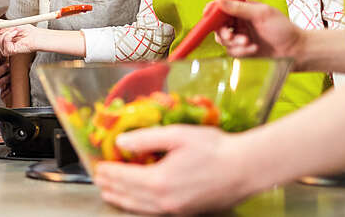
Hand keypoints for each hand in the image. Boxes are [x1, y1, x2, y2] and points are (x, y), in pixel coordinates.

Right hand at [0, 20, 41, 55]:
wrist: (35, 35)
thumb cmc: (25, 30)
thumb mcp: (8, 23)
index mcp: (0, 36)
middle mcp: (1, 43)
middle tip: (7, 26)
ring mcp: (4, 48)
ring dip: (7, 31)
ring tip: (15, 30)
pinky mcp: (9, 51)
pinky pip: (4, 41)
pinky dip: (10, 35)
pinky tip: (15, 34)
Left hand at [93, 125, 251, 213]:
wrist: (247, 168)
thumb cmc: (215, 149)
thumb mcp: (176, 135)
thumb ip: (145, 138)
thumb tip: (120, 142)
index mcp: (159, 181)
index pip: (124, 177)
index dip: (108, 172)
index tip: (98, 166)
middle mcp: (165, 201)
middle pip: (129, 196)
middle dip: (111, 187)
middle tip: (99, 180)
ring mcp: (177, 210)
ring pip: (141, 208)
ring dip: (123, 200)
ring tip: (111, 193)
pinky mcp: (187, 212)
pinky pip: (155, 212)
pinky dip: (140, 206)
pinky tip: (138, 201)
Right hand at [213, 0, 304, 63]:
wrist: (295, 52)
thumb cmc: (283, 30)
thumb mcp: (262, 14)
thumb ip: (240, 8)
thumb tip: (219, 0)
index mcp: (243, 9)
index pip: (221, 7)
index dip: (212, 10)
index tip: (208, 14)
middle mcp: (238, 22)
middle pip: (217, 25)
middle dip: (223, 32)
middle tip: (232, 36)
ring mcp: (239, 36)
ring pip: (222, 40)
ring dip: (234, 43)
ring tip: (248, 43)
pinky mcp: (241, 50)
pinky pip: (230, 51)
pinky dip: (241, 51)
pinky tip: (254, 49)